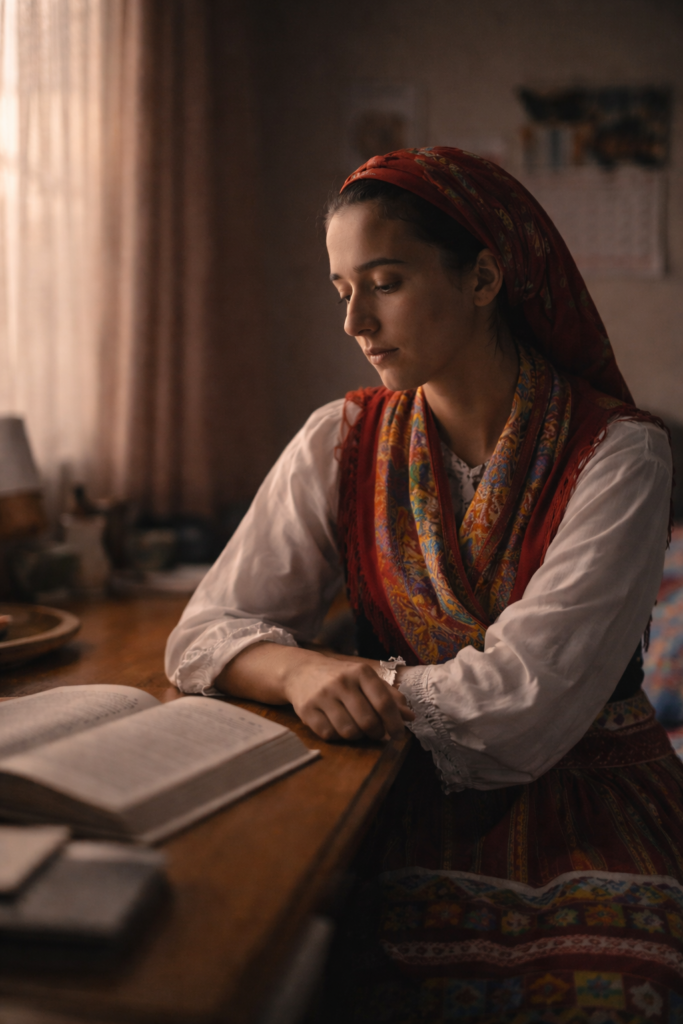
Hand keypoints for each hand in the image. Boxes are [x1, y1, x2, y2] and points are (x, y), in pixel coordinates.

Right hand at [217, 643, 413, 742]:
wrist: (301, 671)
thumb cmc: (341, 678)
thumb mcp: (366, 680)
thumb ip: (389, 697)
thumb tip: (410, 717)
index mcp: (361, 672)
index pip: (383, 703)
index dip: (394, 723)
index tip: (398, 735)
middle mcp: (341, 682)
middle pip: (368, 721)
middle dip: (376, 733)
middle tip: (376, 733)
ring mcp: (322, 696)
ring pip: (349, 731)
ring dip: (357, 737)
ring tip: (356, 728)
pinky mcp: (306, 710)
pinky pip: (329, 735)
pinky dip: (337, 737)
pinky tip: (337, 727)